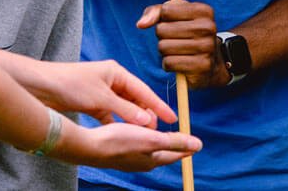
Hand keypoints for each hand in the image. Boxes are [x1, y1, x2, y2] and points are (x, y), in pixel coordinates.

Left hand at [24, 59, 176, 126]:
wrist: (41, 86)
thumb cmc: (70, 85)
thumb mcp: (101, 99)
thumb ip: (125, 110)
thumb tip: (146, 120)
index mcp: (117, 72)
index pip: (143, 90)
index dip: (158, 105)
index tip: (172, 118)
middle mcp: (111, 80)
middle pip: (135, 99)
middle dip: (146, 114)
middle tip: (158, 129)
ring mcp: (101, 92)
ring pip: (123, 108)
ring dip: (132, 119)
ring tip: (143, 133)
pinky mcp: (91, 102)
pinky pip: (110, 114)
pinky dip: (116, 122)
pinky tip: (122, 132)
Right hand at [53, 120, 201, 171]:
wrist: (88, 147)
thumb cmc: (119, 141)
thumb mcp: (151, 139)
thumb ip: (175, 142)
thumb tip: (198, 145)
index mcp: (153, 160)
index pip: (176, 154)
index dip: (186, 146)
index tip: (195, 141)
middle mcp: (142, 163)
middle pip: (162, 150)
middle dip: (170, 138)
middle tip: (177, 130)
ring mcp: (129, 159)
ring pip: (148, 146)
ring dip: (154, 134)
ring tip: (156, 124)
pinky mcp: (118, 153)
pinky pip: (135, 142)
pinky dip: (140, 134)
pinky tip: (135, 128)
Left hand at [137, 0, 231, 88]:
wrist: (210, 62)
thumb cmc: (187, 34)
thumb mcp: (174, 17)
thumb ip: (155, 12)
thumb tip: (140, 24)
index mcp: (204, 10)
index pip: (166, 10)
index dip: (164, 19)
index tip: (175, 24)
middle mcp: (208, 27)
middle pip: (162, 30)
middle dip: (162, 37)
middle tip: (175, 40)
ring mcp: (207, 47)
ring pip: (163, 47)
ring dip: (164, 52)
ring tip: (177, 52)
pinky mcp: (202, 66)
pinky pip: (169, 63)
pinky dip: (168, 65)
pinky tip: (179, 63)